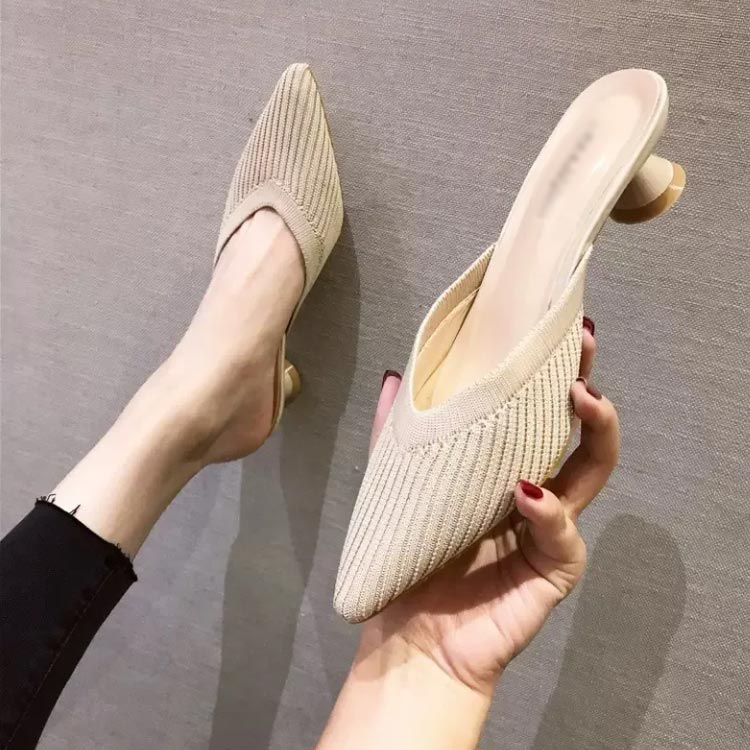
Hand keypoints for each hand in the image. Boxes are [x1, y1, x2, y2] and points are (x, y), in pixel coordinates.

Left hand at [362, 324, 619, 692]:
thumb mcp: (400, 486)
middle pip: (577, 435)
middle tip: (583, 347)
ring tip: (581, 399)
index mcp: (503, 470)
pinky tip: (528, 492)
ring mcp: (549, 531)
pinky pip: (563, 537)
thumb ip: (397, 435)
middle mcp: (535, 493)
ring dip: (592, 434)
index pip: (537, 415)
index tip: (556, 330)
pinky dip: (550, 513)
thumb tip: (395, 375)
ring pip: (590, 476)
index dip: (550, 374)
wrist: (411, 639)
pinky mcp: (552, 571)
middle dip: (587, 389)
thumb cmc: (410, 560)